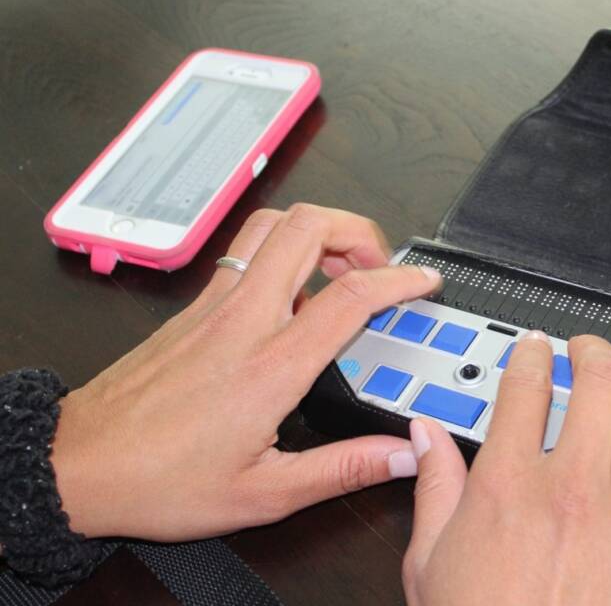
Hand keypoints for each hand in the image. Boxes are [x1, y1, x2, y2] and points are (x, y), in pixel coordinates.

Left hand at [50, 204, 439, 540]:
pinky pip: (247, 251)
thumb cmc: (160, 480)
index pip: (350, 296)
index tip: (422, 281)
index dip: (398, 278)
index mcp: (271, 366)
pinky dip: (284, 249)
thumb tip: (401, 454)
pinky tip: (294, 293)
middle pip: (307, 227)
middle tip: (378, 263)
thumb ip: (342, 469)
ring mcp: (215, 304)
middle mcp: (244, 320)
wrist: (79, 464)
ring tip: (341, 265)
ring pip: (271, 225)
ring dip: (317, 229)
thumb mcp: (263, 494)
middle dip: (358, 230)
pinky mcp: (195, 306)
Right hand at [402, 333, 610, 605]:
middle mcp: (574, 486)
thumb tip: (425, 436)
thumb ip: (432, 488)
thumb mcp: (430, 564)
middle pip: (596, 385)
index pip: (525, 388)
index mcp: (510, 484)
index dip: (532, 354)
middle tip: (590, 346)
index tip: (536, 347)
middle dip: (594, 350)